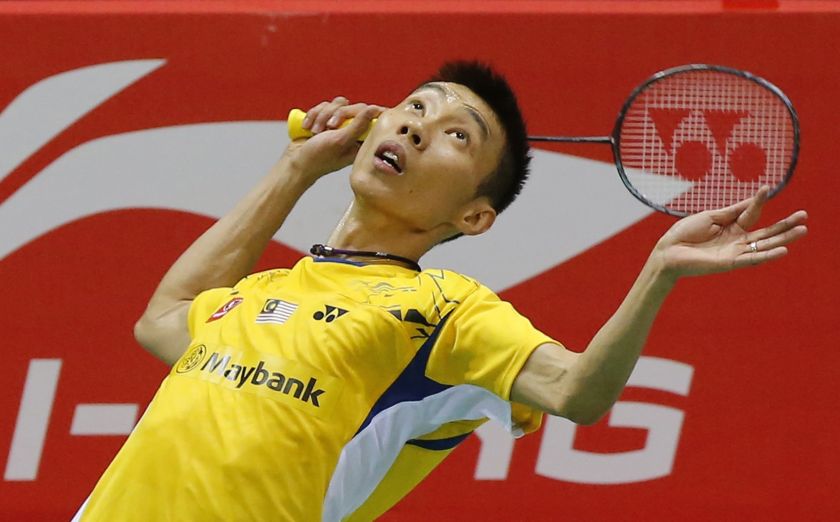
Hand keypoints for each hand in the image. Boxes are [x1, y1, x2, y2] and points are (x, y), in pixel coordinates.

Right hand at [283, 96, 385, 182]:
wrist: (294, 161)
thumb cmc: (318, 157)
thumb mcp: (340, 141)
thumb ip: (358, 125)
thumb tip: (374, 110)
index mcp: (361, 141)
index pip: (373, 119)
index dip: (368, 112)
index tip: (360, 112)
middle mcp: (352, 132)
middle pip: (353, 107)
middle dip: (336, 114)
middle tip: (329, 127)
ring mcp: (338, 125)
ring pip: (336, 104)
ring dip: (321, 116)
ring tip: (315, 131)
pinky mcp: (325, 120)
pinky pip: (323, 106)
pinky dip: (313, 115)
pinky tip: (307, 127)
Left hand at [653, 186, 807, 278]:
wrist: (668, 251)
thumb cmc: (685, 233)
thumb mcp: (711, 216)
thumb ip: (733, 211)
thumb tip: (755, 198)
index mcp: (731, 226)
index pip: (751, 213)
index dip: (759, 201)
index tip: (766, 189)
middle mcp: (736, 240)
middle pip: (766, 232)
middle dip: (785, 224)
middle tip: (804, 216)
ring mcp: (735, 252)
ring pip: (764, 245)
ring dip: (784, 239)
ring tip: (802, 230)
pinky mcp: (730, 263)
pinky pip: (752, 259)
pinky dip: (767, 255)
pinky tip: (783, 250)